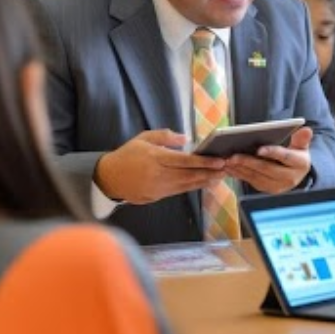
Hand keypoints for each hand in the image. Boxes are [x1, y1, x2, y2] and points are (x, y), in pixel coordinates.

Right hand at [94, 129, 228, 203]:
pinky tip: (204, 184)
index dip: (204, 162)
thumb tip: (185, 137)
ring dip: (205, 182)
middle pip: (189, 175)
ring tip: (220, 178)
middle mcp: (159, 174)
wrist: (109, 178)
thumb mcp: (144, 138)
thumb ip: (165, 137)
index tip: (219, 161)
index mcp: (156, 158)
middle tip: (226, 170)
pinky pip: (180, 191)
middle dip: (210, 173)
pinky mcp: (158, 196)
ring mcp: (159, 188)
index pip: (184, 161)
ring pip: (187, 185)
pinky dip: (194, 187)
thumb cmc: (128, 154)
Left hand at [224, 127, 313, 192]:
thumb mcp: (301, 146)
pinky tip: (229, 167)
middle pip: (267, 169)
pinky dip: (239, 174)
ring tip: (227, 160)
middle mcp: (289, 178)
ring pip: (256, 177)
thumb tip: (306, 129)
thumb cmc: (296, 156)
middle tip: (233, 156)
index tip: (259, 149)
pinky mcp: (267, 190)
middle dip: (249, 162)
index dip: (272, 153)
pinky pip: (251, 181)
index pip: (285, 157)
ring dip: (240, 169)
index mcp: (300, 164)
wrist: (296, 174)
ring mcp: (278, 186)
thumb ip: (302, 138)